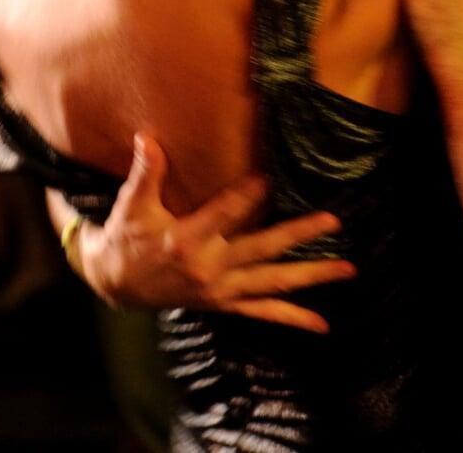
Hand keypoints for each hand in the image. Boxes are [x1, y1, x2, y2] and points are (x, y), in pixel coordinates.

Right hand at [78, 134, 354, 331]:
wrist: (115, 284)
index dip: (246, 196)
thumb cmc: (126, 237)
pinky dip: (293, 317)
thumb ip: (146, 172)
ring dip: (312, 275)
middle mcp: (208, 268)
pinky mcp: (224, 303)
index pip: (223, 213)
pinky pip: (263, 312)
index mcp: (184, 240)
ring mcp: (220, 290)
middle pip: (261, 248)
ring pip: (272, 282)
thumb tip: (148, 138)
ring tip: (348, 269)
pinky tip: (322, 324)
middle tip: (332, 220)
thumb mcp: (132, 205)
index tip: (269, 179)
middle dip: (299, 234)